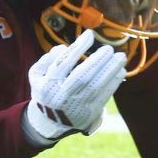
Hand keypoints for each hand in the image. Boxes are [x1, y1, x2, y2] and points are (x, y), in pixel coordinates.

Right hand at [21, 29, 125, 147]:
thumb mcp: (37, 76)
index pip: (63, 63)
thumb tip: (63, 48)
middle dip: (97, 61)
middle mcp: (62, 96)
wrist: (50, 123)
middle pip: (82, 76)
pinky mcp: (89, 113)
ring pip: (96, 86)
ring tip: (120, 57)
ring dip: (110, 71)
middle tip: (109, 48)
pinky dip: (114, 83)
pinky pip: (104, 96)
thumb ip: (47, 59)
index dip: (77, 48)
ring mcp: (77, 106)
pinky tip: (121, 71)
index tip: (90, 35)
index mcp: (47, 85)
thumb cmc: (46, 92)